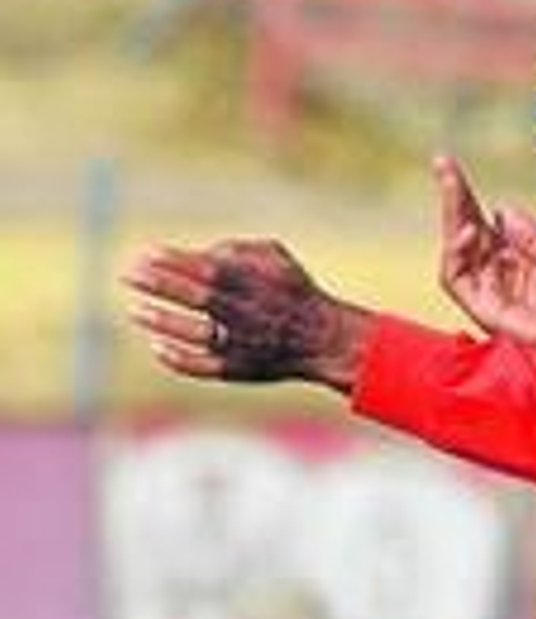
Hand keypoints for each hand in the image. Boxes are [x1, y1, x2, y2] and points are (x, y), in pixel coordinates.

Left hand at [124, 238, 372, 392]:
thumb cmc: (294, 292)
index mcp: (256, 284)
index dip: (173, 261)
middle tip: (128, 275)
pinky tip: (157, 346)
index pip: (208, 269)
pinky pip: (203, 367)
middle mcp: (248, 314)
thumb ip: (239, 248)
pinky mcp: (239, 370)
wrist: (323, 339)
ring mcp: (243, 345)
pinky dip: (178, 359)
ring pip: (197, 334)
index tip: (145, 254)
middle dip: (160, 285)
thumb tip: (201, 251)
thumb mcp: (277, 258)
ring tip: (135, 310)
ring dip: (163, 322)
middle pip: (198, 298)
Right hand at [435, 154, 535, 351]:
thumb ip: (535, 236)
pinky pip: (455, 279)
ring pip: (456, 250)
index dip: (473, 196)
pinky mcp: (481, 309)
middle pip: (467, 230)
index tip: (457, 165)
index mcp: (520, 262)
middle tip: (443, 163)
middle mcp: (500, 276)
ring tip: (453, 185)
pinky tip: (467, 230)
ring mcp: (489, 293)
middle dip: (454, 197)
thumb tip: (503, 212)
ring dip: (451, 216)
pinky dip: (455, 253)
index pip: (488, 223)